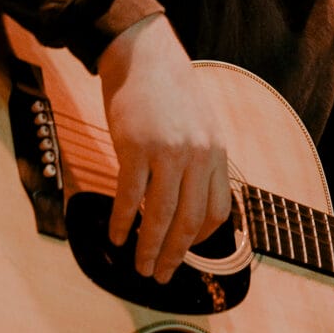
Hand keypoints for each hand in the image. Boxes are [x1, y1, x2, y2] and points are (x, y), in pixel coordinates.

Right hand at [97, 15, 230, 283]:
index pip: (217, 212)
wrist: (144, 55)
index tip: (185, 253)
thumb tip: (193, 200)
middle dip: (175, 256)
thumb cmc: (170, 93)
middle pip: (189, 221)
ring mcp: (168, 153)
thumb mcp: (201, 126)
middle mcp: (198, 156)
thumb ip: (202, 162)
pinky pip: (129, 196)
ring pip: (159, 215)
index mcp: (217, 154)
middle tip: (161, 277)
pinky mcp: (135, 147)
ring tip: (140, 268)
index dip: (201, 240)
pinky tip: (115, 237)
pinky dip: (121, 222)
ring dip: (148, 248)